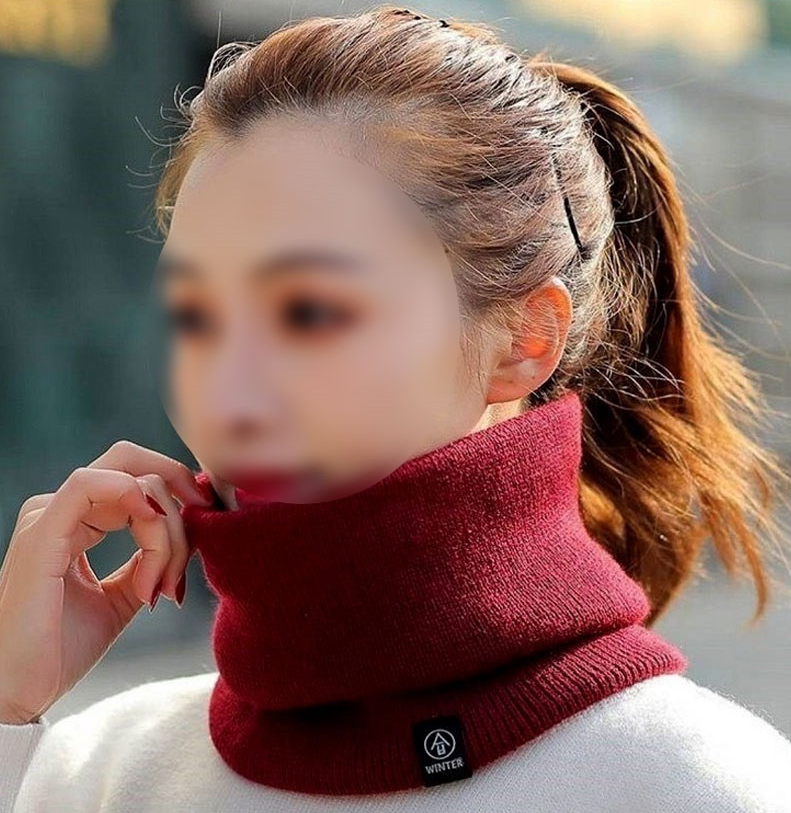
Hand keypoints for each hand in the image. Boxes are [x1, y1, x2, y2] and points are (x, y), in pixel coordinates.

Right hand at [0, 441, 211, 724]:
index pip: (137, 478)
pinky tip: (152, 545)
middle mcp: (59, 510)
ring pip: (129, 482)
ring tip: (164, 582)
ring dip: (165, 526)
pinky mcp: (40, 534)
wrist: (19, 694)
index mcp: (76, 521)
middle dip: (181, 491)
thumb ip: (149, 561)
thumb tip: (189, 537)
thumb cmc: (61, 650)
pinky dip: (134, 504)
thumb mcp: (123, 598)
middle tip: (202, 533)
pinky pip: (88, 486)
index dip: (181, 494)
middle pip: (136, 467)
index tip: (207, 530)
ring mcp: (46, 518)